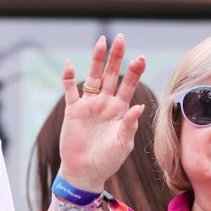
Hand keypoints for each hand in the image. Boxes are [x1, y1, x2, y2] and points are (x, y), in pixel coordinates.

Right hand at [58, 33, 145, 191]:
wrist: (85, 172)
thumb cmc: (107, 161)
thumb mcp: (122, 145)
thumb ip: (129, 126)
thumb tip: (138, 107)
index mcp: (120, 110)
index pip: (129, 85)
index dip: (134, 72)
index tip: (140, 58)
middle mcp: (105, 103)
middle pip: (111, 75)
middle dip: (116, 57)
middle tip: (120, 38)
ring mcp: (89, 105)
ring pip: (93, 77)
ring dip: (96, 60)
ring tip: (101, 42)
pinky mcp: (72, 111)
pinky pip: (70, 90)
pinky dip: (69, 78)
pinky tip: (71, 65)